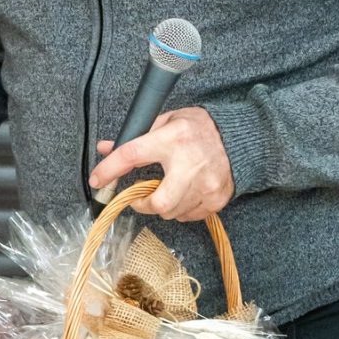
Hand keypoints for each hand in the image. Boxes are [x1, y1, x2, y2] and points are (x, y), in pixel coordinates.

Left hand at [90, 108, 234, 221]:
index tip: (97, 180)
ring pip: (172, 212)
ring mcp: (207, 185)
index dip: (109, 170)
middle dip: (142, 204)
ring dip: (162, 205)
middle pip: (158, 203)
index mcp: (173, 138)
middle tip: (139, 197)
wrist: (241, 137)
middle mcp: (191, 163)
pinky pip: (189, 216)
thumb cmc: (199, 128)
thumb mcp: (166, 122)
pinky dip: (181, 209)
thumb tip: (105, 148)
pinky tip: (185, 193)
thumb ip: (136, 136)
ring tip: (168, 188)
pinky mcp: (217, 199)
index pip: (132, 155)